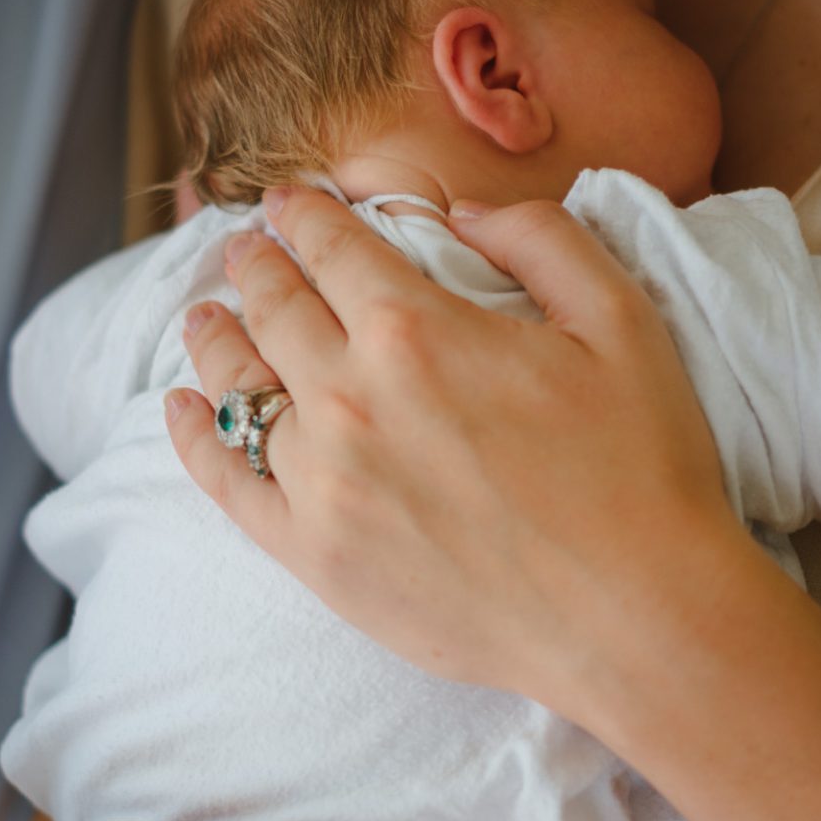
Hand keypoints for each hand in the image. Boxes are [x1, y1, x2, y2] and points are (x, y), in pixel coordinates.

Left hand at [165, 190, 739, 711]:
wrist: (636, 620)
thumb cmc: (643, 467)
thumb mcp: (620, 319)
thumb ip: (539, 237)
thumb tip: (461, 215)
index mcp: (417, 329)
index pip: (332, 247)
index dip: (305, 213)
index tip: (291, 201)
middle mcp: (350, 397)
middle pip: (274, 308)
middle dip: (255, 265)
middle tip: (245, 248)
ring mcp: (322, 482)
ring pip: (237, 389)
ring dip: (215, 338)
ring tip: (203, 315)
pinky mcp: (315, 557)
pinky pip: (226, 484)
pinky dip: (191, 439)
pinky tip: (178, 410)